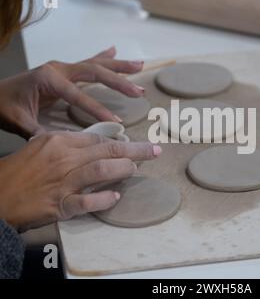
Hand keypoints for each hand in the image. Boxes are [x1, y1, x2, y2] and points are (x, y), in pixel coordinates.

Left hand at [0, 47, 144, 138]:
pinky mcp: (63, 71)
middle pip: (94, 72)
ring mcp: (62, 67)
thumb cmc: (3, 106)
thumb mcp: (18, 122)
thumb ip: (39, 132)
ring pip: (95, 64)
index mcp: (47, 79)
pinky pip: (88, 62)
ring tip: (140, 66)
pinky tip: (114, 51)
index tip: (115, 122)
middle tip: (138, 92)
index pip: (78, 95)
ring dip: (118, 66)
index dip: (97, 109)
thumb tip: (60, 146)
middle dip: (118, 82)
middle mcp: (58, 69)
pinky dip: (103, 57)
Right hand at [0, 131, 160, 231]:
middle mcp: (64, 158)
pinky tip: (115, 196)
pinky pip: (87, 201)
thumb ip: (68, 143)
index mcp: (59, 141)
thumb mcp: (41, 147)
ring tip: (136, 168)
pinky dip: (104, 199)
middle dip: (135, 149)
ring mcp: (63, 182)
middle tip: (155, 151)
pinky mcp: (60, 204)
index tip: (134, 142)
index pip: (98, 139)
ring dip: (124, 169)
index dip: (120, 140)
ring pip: (101, 170)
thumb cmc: (19, 170)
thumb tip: (94, 144)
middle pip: (107, 150)